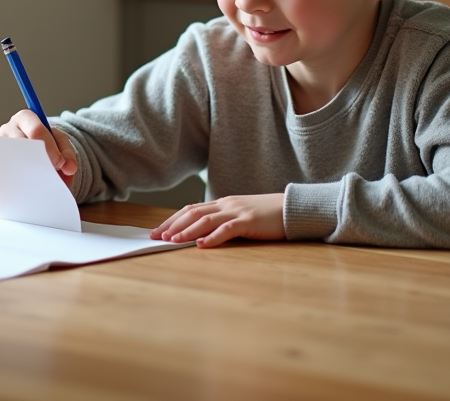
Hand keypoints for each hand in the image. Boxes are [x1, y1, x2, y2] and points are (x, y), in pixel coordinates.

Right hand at [0, 109, 76, 184]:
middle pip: (21, 144)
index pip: (36, 130)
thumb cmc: (47, 144)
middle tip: (50, 174)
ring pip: (11, 159)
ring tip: (39, 182)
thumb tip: (69, 167)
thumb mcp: (60, 143)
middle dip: (38, 160)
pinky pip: (4, 171)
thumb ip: (68, 154)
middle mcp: (8, 128)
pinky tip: (28, 187)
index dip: (49, 148)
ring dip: (26, 171)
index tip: (59, 164)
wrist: (35, 151)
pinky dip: (17, 180)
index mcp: (25, 117)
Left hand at [150, 193, 284, 247]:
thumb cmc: (268, 216)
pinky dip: (213, 237)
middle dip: (172, 224)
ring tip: (173, 241)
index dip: (172, 219)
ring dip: (187, 231)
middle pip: (192, 212)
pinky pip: (228, 229)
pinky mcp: (250, 221)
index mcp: (222, 203)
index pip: (191, 209)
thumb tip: (202, 237)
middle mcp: (226, 204)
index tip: (158, 231)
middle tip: (156, 237)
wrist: (293, 208)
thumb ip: (223, 223)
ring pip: (206, 219)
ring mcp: (237, 211)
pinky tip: (202, 245)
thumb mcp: (241, 217)